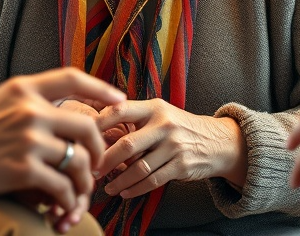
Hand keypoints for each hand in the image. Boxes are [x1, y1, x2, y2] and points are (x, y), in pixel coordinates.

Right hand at [0, 68, 124, 228]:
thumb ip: (28, 99)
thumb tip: (59, 104)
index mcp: (23, 88)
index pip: (71, 78)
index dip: (100, 88)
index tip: (119, 100)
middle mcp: (29, 110)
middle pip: (86, 126)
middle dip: (98, 149)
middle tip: (97, 164)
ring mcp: (28, 139)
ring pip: (78, 160)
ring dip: (85, 180)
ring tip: (81, 190)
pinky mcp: (22, 169)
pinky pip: (62, 186)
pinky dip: (68, 199)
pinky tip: (64, 206)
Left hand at [95, 99, 246, 197]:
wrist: (217, 141)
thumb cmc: (178, 127)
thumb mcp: (160, 113)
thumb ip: (134, 118)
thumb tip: (95, 129)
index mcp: (154, 107)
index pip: (120, 110)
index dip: (98, 123)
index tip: (82, 136)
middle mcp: (164, 124)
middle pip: (126, 145)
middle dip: (104, 160)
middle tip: (90, 170)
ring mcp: (174, 146)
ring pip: (139, 168)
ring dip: (119, 180)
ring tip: (106, 187)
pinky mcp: (181, 165)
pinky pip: (153, 180)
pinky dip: (135, 189)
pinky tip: (124, 192)